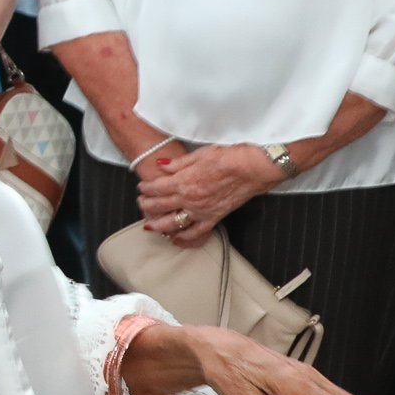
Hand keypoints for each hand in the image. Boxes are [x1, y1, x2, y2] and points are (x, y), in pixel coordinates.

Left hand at [133, 144, 284, 248]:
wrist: (253, 169)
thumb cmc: (229, 158)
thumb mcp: (200, 154)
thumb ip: (178, 163)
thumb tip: (161, 165)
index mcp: (184, 181)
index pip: (155, 188)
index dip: (145, 188)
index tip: (142, 187)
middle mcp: (189, 199)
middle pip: (158, 206)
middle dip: (146, 205)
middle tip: (141, 203)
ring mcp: (200, 211)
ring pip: (172, 224)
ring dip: (158, 225)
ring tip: (150, 225)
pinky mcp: (213, 219)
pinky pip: (195, 234)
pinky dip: (183, 239)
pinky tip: (175, 239)